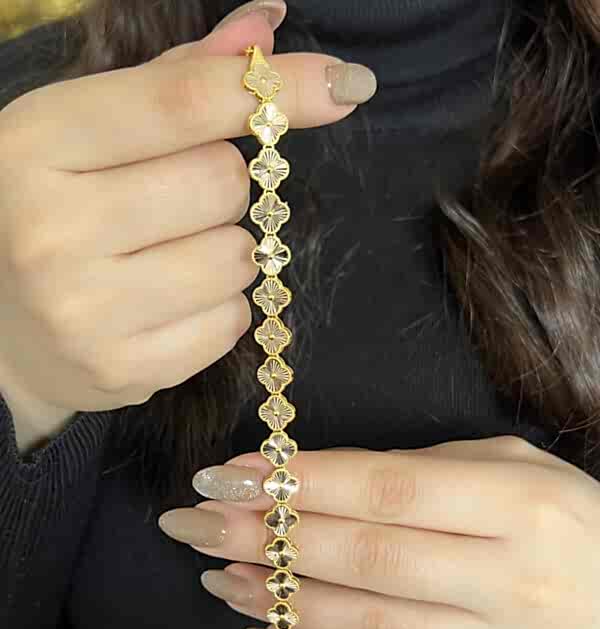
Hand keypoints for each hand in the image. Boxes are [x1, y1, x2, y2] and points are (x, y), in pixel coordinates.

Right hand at [0, 5, 355, 414]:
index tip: (345, 84)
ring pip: (237, 257)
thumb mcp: (84, 133)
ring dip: (225, 251)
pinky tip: (168, 303)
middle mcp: (53, 229)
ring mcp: (86, 311)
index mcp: (38, 144)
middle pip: (223, 183)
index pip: (182, 102)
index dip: (276, 89)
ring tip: (164, 257)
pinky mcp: (123, 370)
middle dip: (220, 186)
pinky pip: (231, 323)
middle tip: (172, 201)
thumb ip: (174, 80)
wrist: (0, 327)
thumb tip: (266, 30)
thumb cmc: (49, 212)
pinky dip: (219, 308)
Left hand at [159, 435, 599, 628]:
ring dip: (277, 599)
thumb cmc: (564, 518)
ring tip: (214, 575)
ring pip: (364, 625)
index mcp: (517, 506)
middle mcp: (506, 579)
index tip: (231, 474)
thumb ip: (421, 471)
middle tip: (193, 523)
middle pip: (363, 558)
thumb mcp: (512, 467)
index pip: (387, 490)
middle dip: (265, 539)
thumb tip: (313, 481)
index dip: (302, 483)